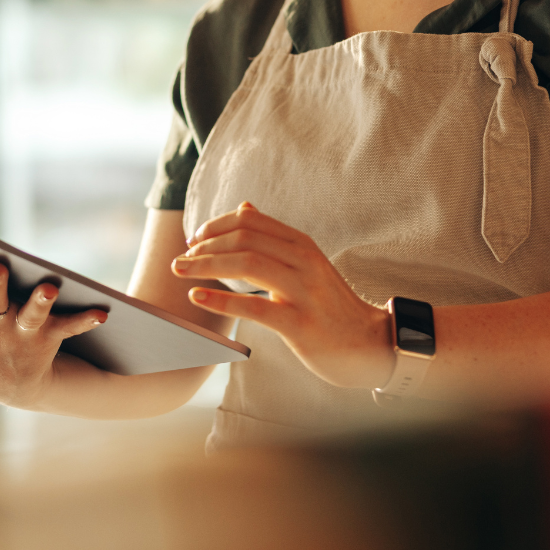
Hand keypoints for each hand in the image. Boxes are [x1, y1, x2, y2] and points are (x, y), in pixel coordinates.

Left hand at [174, 203, 393, 389]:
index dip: (216, 226)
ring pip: (247, 265)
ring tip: (181, 271)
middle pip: (245, 239)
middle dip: (205, 246)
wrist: (368, 342)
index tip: (194, 239)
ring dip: (206, 265)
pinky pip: (254, 308)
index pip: (251, 221)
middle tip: (180, 259)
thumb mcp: (307, 263)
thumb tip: (244, 207)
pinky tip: (197, 298)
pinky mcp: (299, 323)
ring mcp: (304, 291)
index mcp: (303, 245)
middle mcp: (304, 261)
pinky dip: (220, 301)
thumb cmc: (329, 305)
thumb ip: (275, 238)